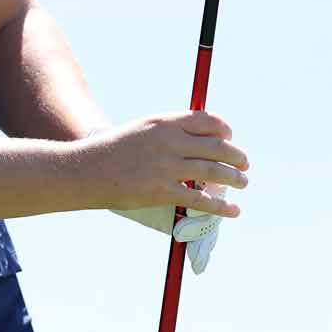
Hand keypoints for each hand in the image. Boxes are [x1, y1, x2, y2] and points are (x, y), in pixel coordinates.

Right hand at [76, 111, 247, 273]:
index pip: (207, 120)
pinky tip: (233, 211)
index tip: (230, 138)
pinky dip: (221, 207)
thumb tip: (197, 138)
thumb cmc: (114, 149)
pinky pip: (200, 200)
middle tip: (244, 164)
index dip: (225, 129)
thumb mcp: (143, 129)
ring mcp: (166, 167)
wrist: (87, 169)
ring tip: (242, 183)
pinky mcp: (161, 192)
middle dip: (236, 156)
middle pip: (217, 146)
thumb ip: (169, 131)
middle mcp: (169, 142)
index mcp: (165, 123)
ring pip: (214, 172)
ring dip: (234, 179)